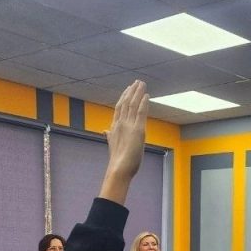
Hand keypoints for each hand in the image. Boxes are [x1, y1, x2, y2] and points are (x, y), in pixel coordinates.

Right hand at [99, 81, 148, 202]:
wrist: (119, 169)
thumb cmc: (117, 161)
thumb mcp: (112, 145)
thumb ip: (109, 136)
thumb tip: (104, 131)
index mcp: (114, 127)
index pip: (119, 108)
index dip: (124, 97)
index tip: (128, 90)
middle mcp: (120, 124)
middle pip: (126, 103)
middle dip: (131, 91)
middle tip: (136, 82)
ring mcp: (128, 126)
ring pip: (132, 105)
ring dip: (137, 93)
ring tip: (141, 83)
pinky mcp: (138, 130)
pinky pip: (140, 113)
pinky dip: (143, 103)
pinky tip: (146, 95)